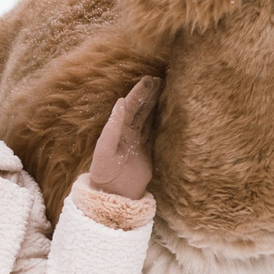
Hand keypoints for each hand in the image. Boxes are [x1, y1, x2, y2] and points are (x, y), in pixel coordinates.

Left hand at [90, 75, 159, 200]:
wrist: (112, 194)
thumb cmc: (103, 171)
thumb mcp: (105, 149)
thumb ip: (112, 127)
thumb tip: (120, 103)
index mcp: (117, 130)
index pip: (130, 107)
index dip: (138, 93)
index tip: (148, 80)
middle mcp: (128, 134)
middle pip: (141, 110)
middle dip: (150, 95)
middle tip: (160, 79)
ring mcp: (138, 143)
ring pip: (149, 120)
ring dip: (156, 106)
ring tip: (165, 90)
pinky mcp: (148, 154)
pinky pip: (156, 134)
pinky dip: (162, 123)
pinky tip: (169, 113)